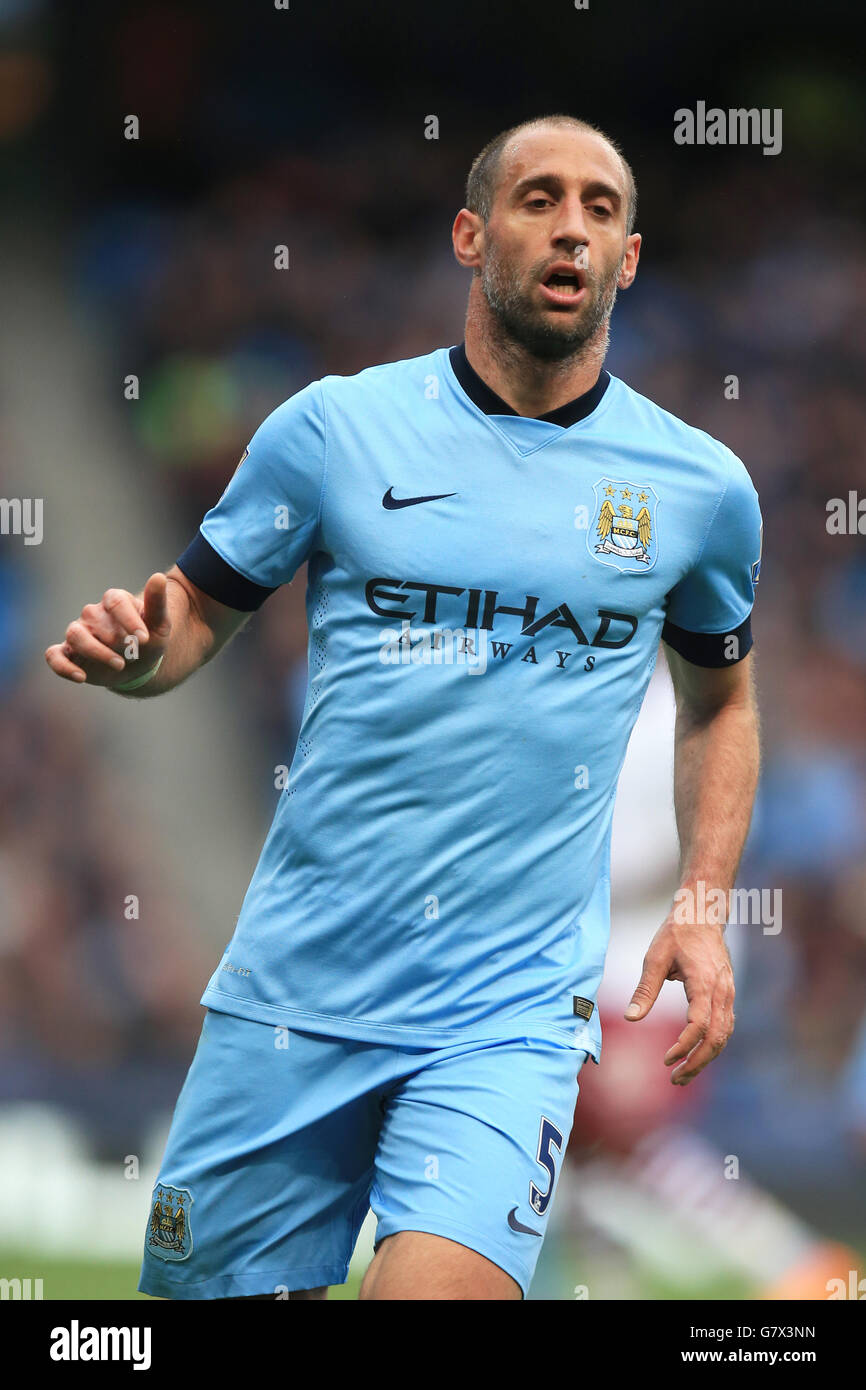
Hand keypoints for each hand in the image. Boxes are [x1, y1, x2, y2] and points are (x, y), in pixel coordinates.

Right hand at [45, 573, 171, 687]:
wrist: (139, 665)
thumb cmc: (149, 640)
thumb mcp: (159, 624)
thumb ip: (157, 602)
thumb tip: (158, 577)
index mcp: (113, 600)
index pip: (115, 602)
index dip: (129, 620)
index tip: (144, 639)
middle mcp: (92, 613)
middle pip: (96, 620)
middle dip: (118, 640)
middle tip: (135, 653)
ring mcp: (78, 632)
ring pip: (75, 635)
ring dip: (96, 652)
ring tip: (120, 665)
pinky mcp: (67, 653)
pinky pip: (54, 656)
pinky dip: (64, 667)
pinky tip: (81, 677)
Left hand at [624, 912, 734, 1084]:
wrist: (702, 915)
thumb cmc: (676, 934)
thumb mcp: (654, 958)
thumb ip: (645, 990)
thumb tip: (630, 1018)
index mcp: (704, 983)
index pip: (699, 1025)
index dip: (684, 1047)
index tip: (666, 1060)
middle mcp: (722, 991)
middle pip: (716, 1038)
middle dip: (697, 1063)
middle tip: (675, 1080)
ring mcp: (728, 993)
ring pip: (724, 1035)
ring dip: (706, 1058)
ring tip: (683, 1074)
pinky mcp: (728, 994)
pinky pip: (725, 1026)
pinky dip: (713, 1045)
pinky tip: (696, 1054)